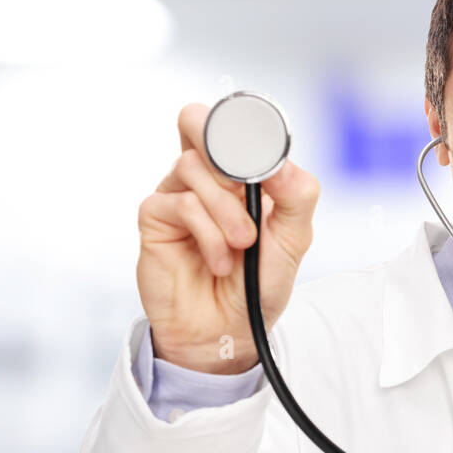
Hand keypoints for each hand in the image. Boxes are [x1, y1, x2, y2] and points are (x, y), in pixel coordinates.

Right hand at [136, 102, 319, 372]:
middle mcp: (206, 177)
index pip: (232, 124)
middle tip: (247, 187)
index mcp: (240, 173)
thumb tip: (281, 164)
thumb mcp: (293, 241)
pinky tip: (220, 261)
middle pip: (196, 121)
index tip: (261, 151)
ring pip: (194, 167)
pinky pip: (179, 203)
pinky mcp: (156, 218)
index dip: (242, 123)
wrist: (229, 331)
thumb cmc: (258, 283)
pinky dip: (207, 233)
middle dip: (225, 152)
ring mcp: (178, 194)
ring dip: (226, 210)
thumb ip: (297, 197)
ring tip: (242, 245)